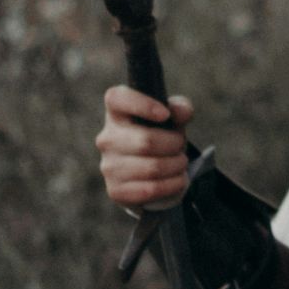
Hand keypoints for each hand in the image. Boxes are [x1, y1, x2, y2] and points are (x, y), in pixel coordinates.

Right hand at [94, 85, 192, 208]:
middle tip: (180, 146)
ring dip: (176, 166)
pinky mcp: (115, 190)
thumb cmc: (160, 137)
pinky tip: (176, 180)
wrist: (150, 173)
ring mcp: (108, 166)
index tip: (165, 114)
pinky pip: (151, 189)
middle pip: (146, 141)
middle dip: (174, 144)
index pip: (117, 99)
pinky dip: (172, 185)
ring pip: (152, 168)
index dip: (142, 104)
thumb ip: (179, 109)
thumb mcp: (171, 120)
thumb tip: (182, 111)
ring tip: (179, 163)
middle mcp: (107, 138)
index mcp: (117, 113)